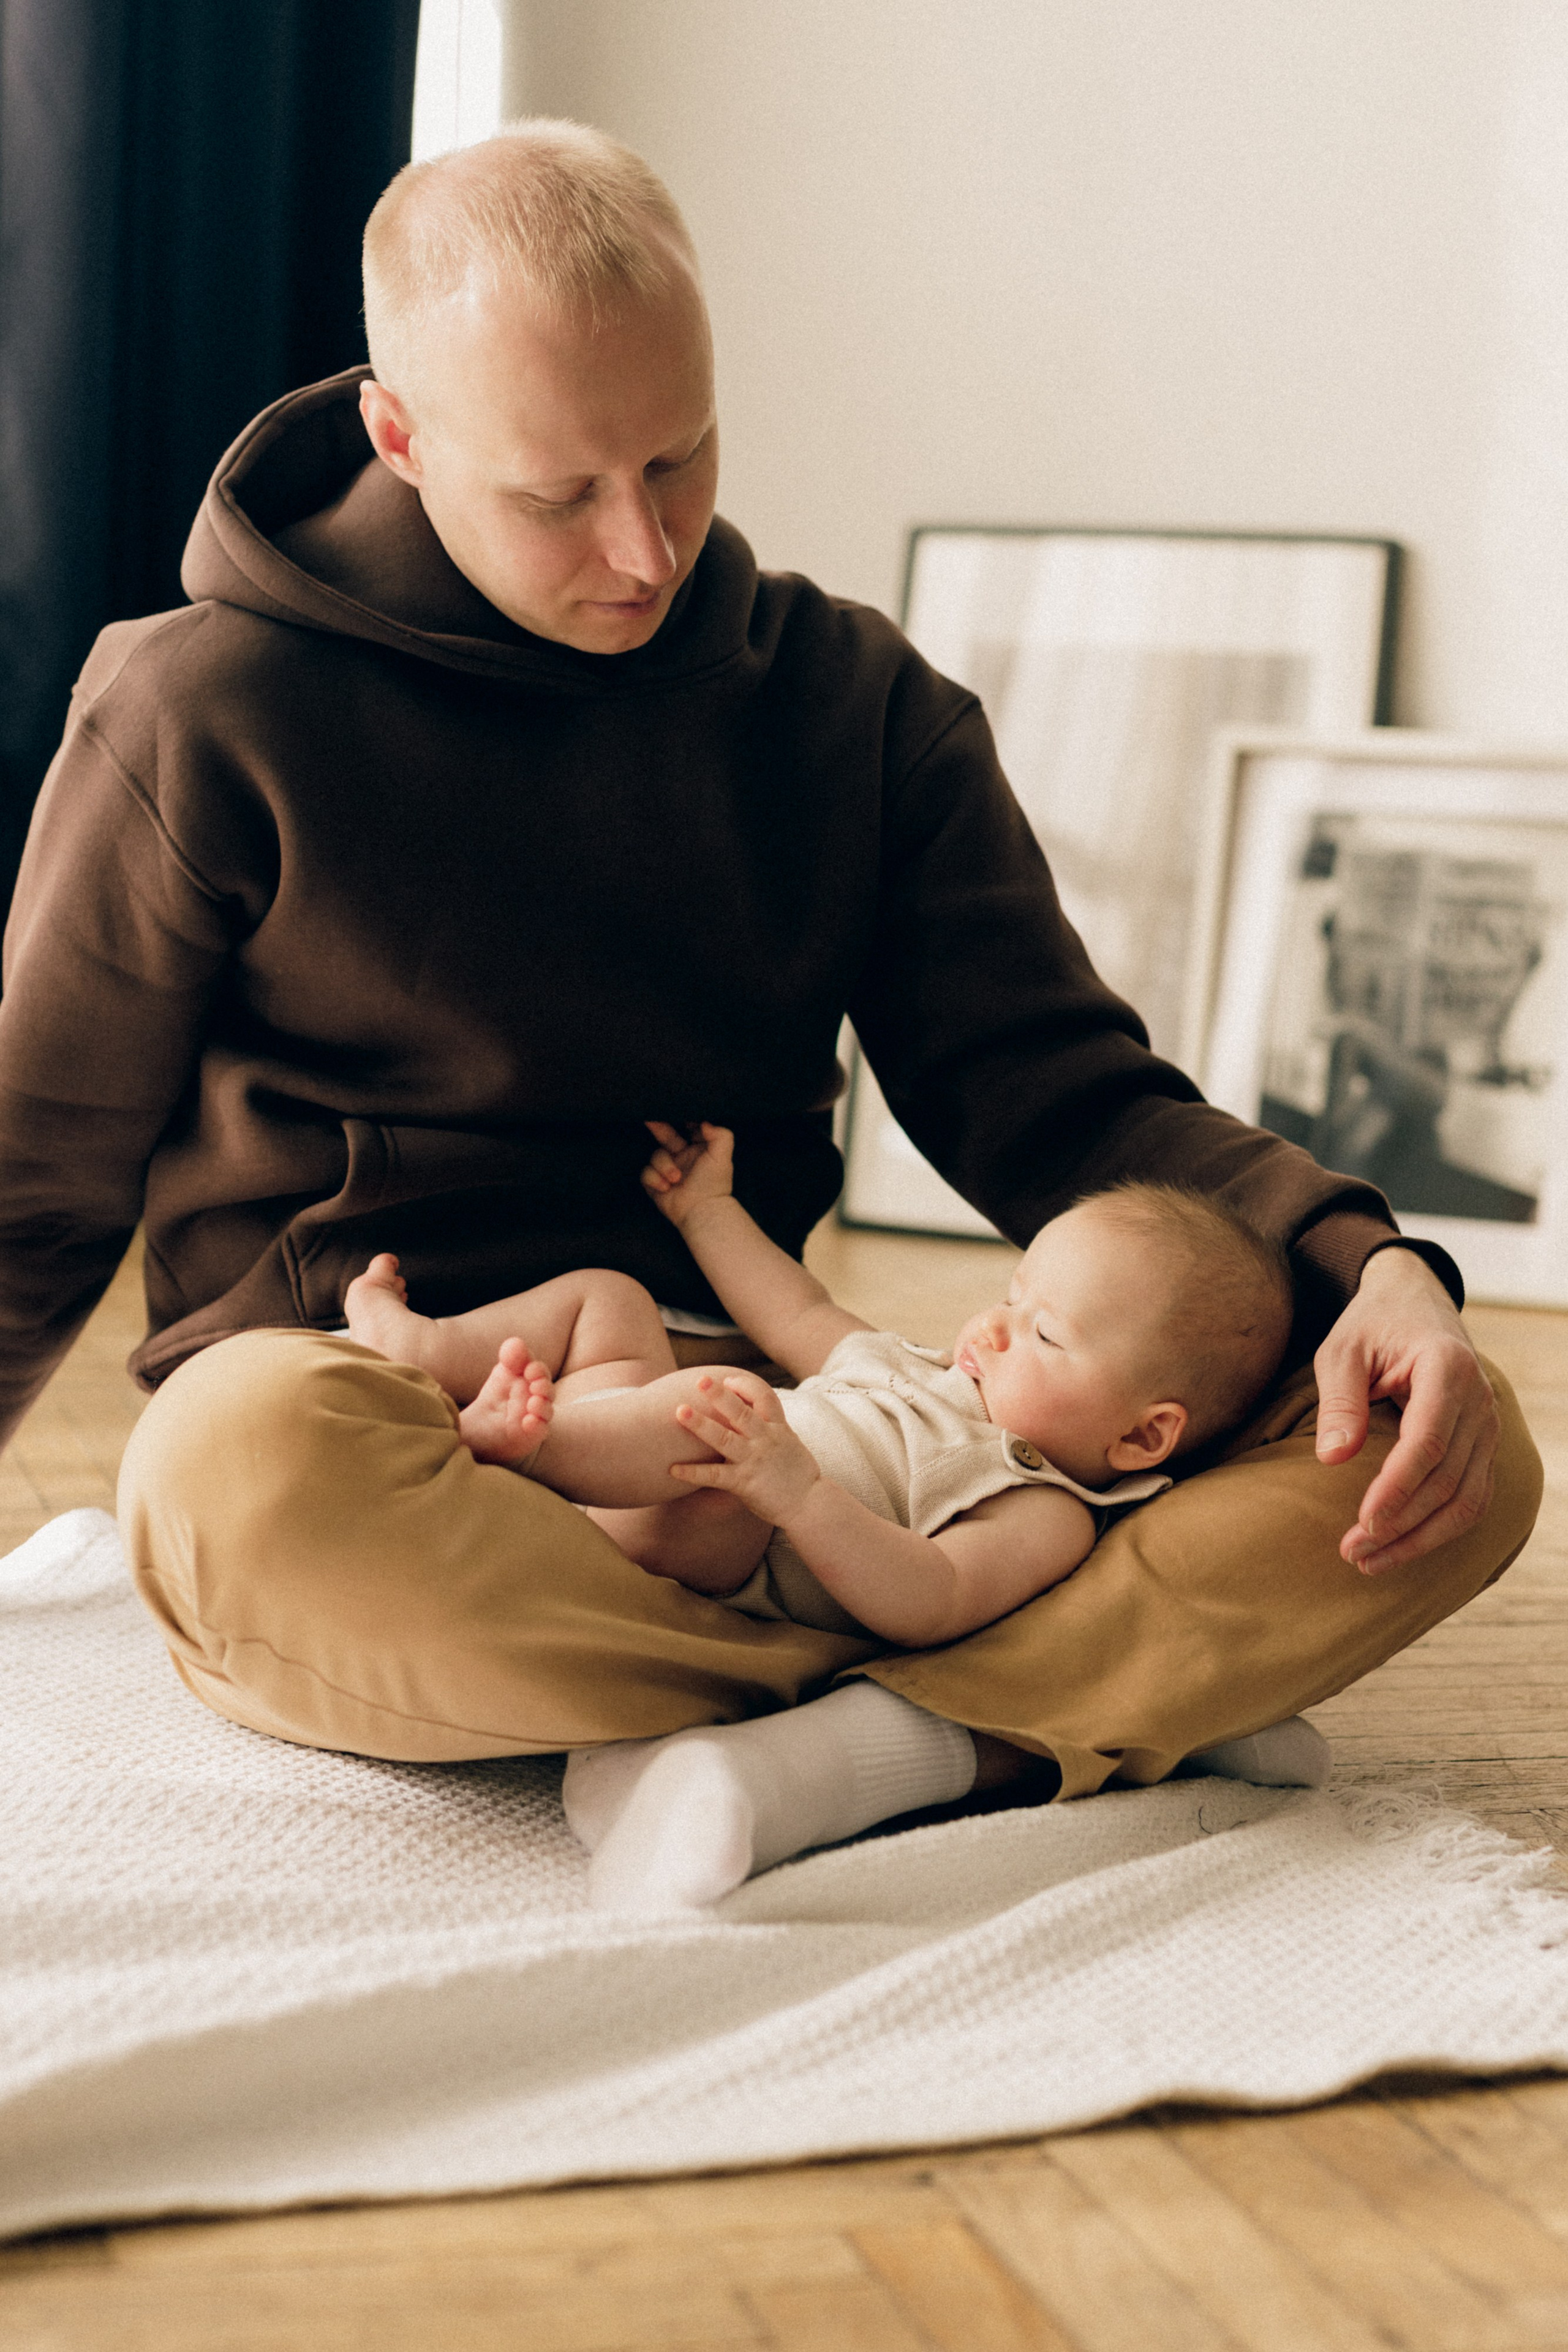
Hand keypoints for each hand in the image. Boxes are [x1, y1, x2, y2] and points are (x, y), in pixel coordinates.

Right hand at [641, 1120, 734, 1226]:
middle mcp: (683, 1157)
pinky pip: (646, 1173)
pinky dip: (654, 1179)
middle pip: (665, 1136)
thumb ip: (720, 1134)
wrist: (701, 1212)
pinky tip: (666, 1188)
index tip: (677, 1114)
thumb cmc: (713, 1184)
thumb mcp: (722, 1155)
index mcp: (699, 1149)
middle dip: (658, 1127)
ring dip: (663, 1166)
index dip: (681, 1120)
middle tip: (650, 1120)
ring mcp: (668, 1170)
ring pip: (655, 1156)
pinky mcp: (656, 1183)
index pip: (688, 1129)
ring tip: (675, 1178)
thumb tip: (705, 1121)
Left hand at [669, 1371, 821, 1521]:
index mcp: (778, 1427)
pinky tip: (673, 1469)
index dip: (745, 1386)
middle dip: (720, 1394)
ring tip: (679, 1412)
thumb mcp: (789, 1441)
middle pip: (741, 1411)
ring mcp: (754, 1460)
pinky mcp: (744, 1482)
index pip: (764, 1396)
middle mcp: (765, 1439)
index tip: (727, 1380)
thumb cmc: (797, 1473)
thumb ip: (770, 1427)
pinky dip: (693, 1472)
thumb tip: (750, 1412)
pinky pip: (715, 1475)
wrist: (810, 1504)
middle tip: (700, 1380)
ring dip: (701, 1424)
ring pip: (724, 1437)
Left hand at [1314, 1246, 1499, 1573]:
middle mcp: (1479, 1400)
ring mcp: (1487, 1425)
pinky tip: (1401, 1547)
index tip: (1363, 1521)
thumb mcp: (1342, 1350)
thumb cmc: (1372, 1326)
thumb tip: (1332, 1459)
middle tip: (1351, 1551)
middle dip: (1401, 1524)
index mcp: (1448, 1368)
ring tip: (1369, 1560)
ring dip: (1420, 1538)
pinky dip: (1440, 1529)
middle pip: (1448, 1480)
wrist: (1414, 1303)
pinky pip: (1472, 1498)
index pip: (1428, 1443)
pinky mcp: (1483, 1445)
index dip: (1397, 1489)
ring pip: (1466, 1499)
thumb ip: (1338, 1401)